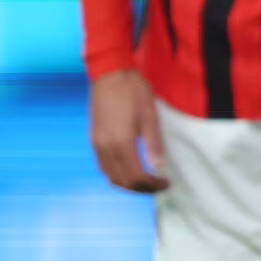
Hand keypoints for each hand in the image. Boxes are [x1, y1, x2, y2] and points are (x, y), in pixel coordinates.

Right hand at [89, 68, 168, 192]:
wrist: (110, 72)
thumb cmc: (132, 90)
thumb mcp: (150, 115)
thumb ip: (153, 143)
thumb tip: (159, 166)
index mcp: (121, 143)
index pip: (137, 177)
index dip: (153, 185)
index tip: (166, 182)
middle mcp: (106, 147)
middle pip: (122, 181)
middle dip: (141, 188)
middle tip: (158, 185)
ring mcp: (97, 144)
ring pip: (110, 176)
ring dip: (128, 184)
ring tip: (144, 181)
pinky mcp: (94, 138)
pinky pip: (103, 166)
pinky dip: (116, 174)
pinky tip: (128, 169)